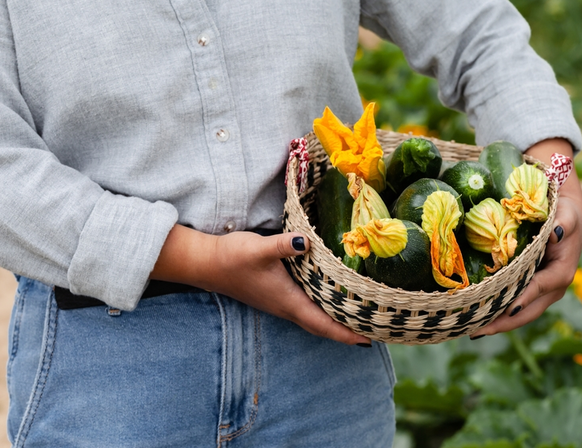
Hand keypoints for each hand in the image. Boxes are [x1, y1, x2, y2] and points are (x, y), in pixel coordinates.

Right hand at [151, 225, 370, 345]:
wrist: (207, 263)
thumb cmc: (232, 258)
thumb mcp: (259, 248)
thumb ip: (283, 246)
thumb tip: (306, 242)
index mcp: (288, 301)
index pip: (322, 324)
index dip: (347, 333)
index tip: (370, 339)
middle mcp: (286, 307)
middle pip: (322, 326)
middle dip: (347, 331)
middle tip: (374, 330)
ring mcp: (279, 302)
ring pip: (314, 318)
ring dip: (336, 321)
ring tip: (359, 317)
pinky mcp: (275, 294)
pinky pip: (305, 308)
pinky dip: (322, 309)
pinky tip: (330, 298)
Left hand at [471, 138, 581, 337]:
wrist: (565, 213)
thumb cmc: (564, 212)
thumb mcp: (567, 214)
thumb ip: (564, 223)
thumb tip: (556, 232)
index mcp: (562, 272)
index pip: (539, 288)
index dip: (523, 299)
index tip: (505, 309)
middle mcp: (553, 287)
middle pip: (528, 311)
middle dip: (503, 322)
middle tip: (476, 331)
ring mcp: (541, 290)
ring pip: (520, 312)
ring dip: (497, 323)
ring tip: (471, 331)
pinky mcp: (530, 287)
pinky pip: (514, 303)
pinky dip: (498, 312)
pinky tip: (478, 317)